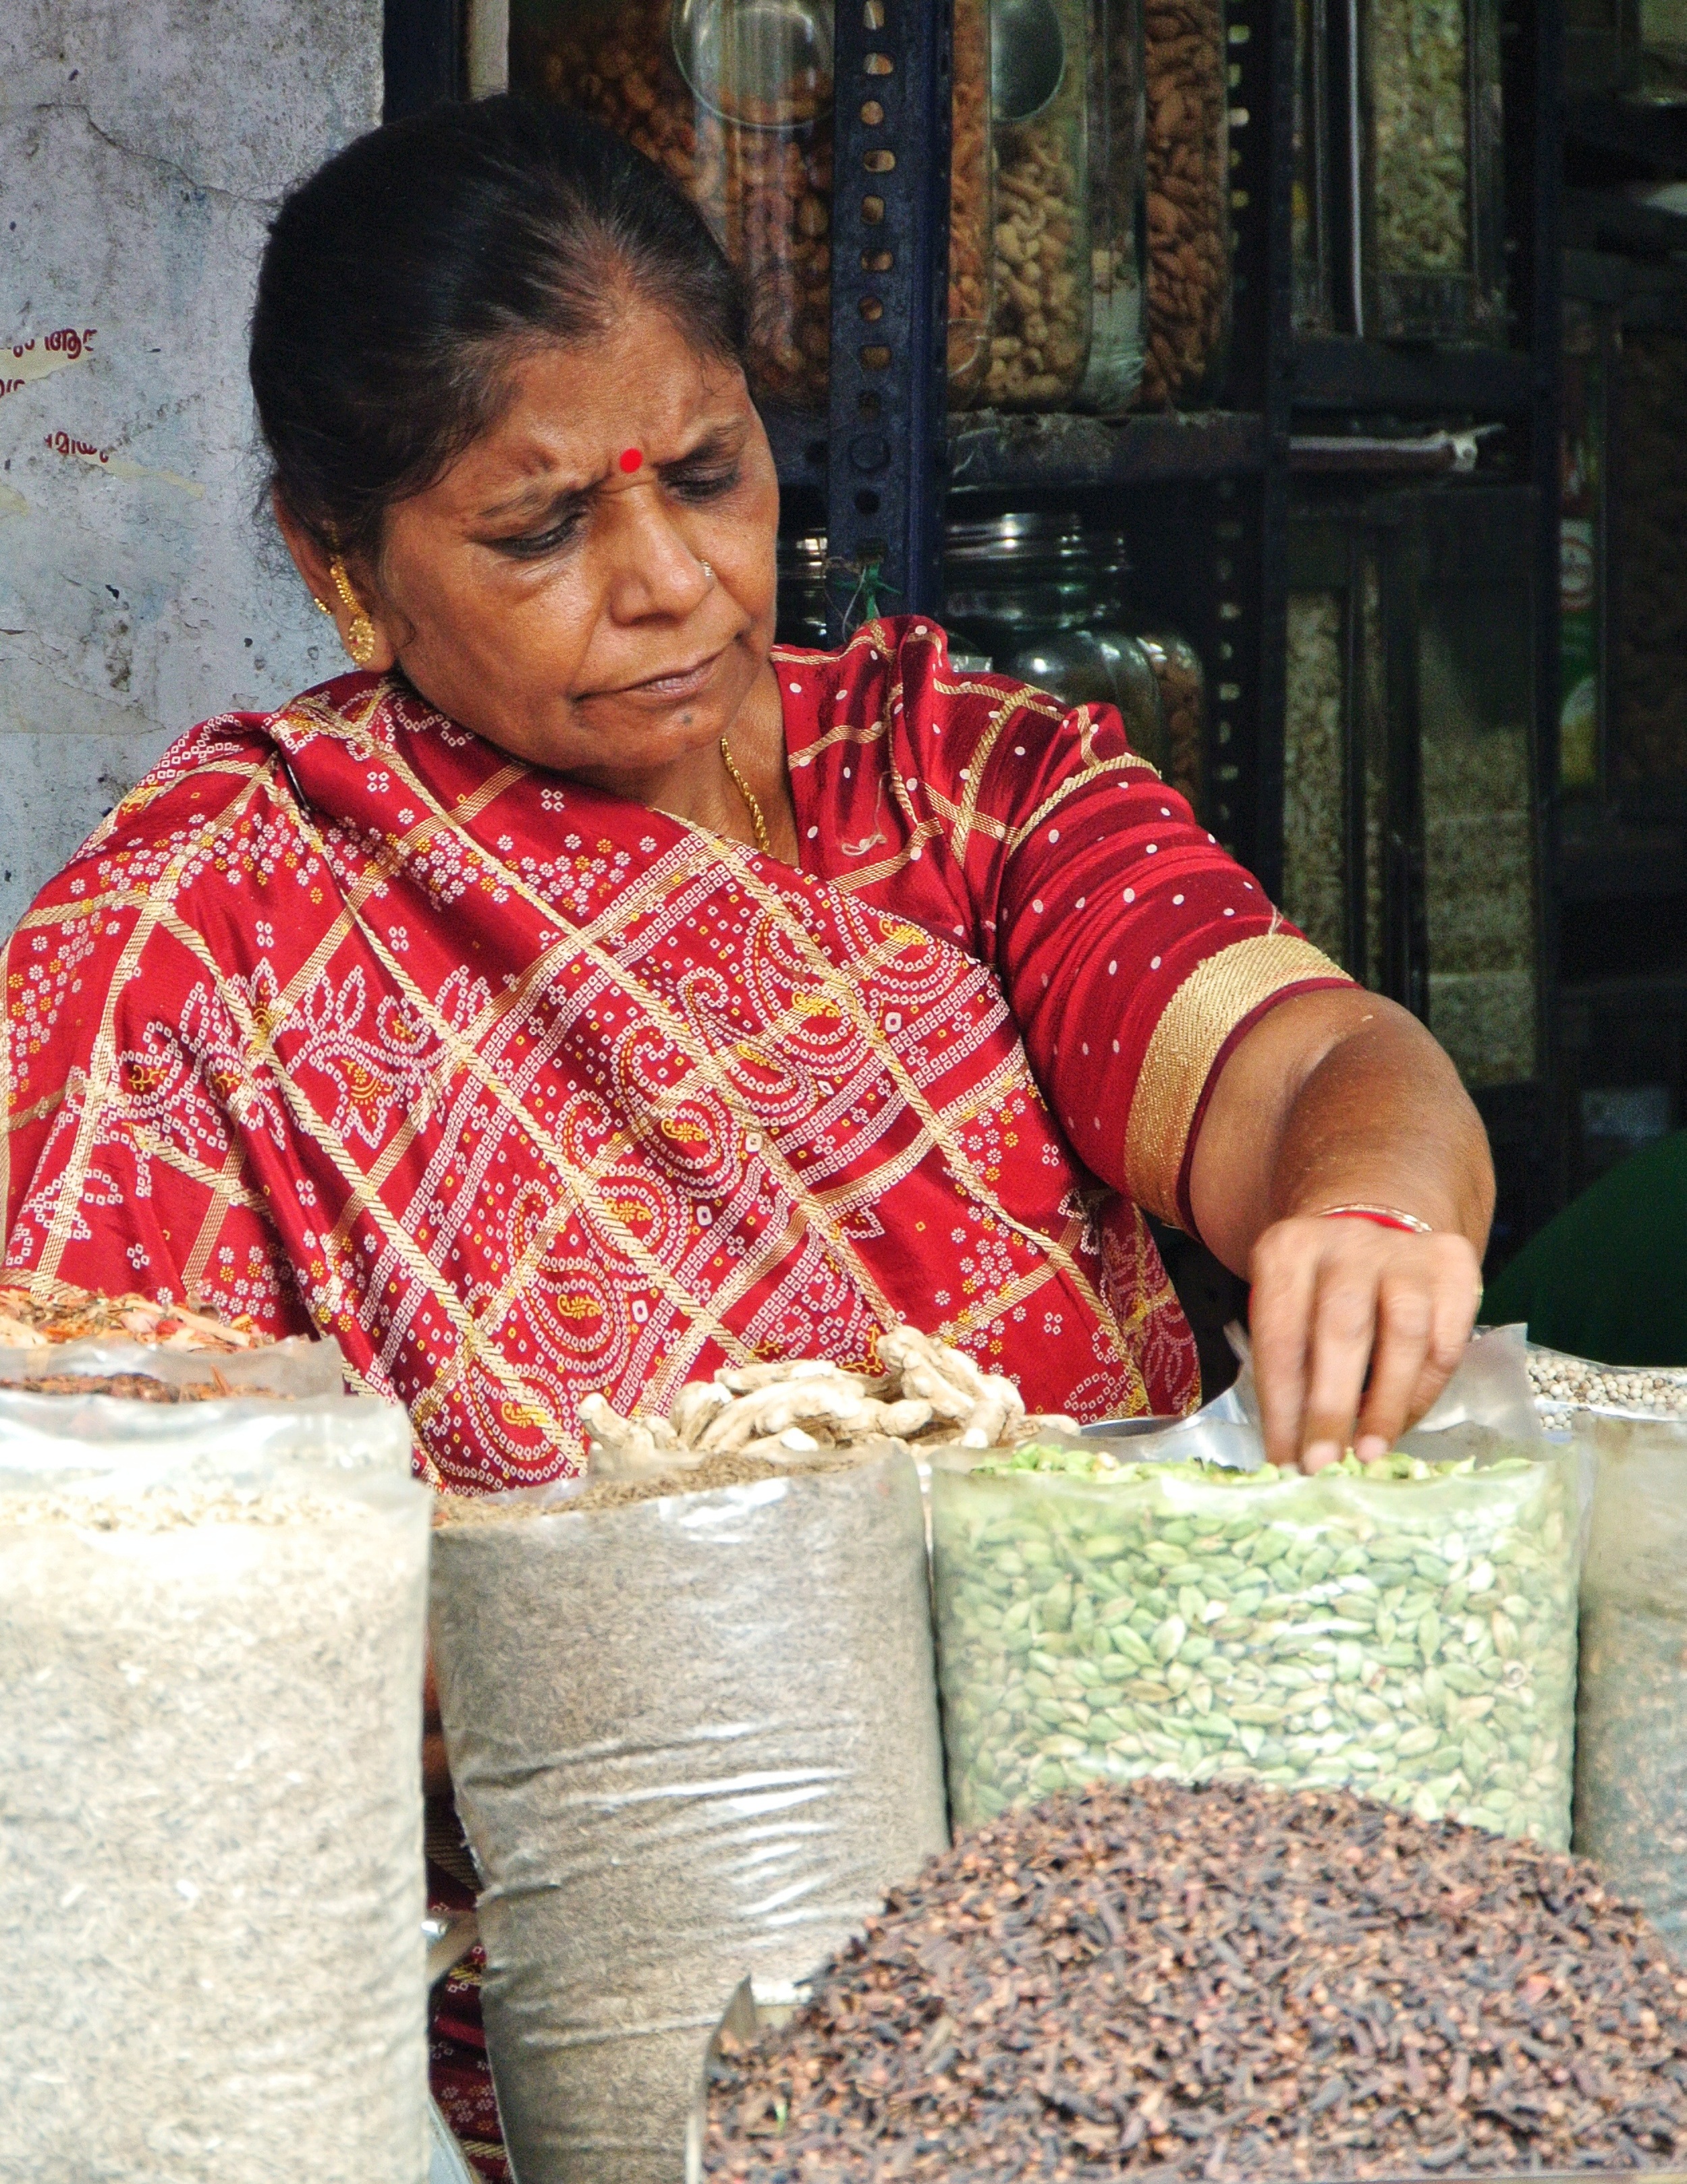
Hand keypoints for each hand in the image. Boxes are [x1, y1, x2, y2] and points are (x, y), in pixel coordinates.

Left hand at [1248, 1215, 1482, 1470]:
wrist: (1375, 1224)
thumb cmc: (1317, 1290)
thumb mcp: (1286, 1309)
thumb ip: (1289, 1367)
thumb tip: (1292, 1453)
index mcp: (1289, 1250)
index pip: (1281, 1334)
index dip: (1282, 1404)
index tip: (1284, 1460)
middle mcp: (1347, 1241)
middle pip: (1342, 1328)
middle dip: (1331, 1406)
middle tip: (1325, 1464)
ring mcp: (1405, 1250)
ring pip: (1405, 1333)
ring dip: (1386, 1404)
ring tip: (1370, 1453)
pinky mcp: (1454, 1265)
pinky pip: (1447, 1339)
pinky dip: (1425, 1389)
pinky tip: (1402, 1420)